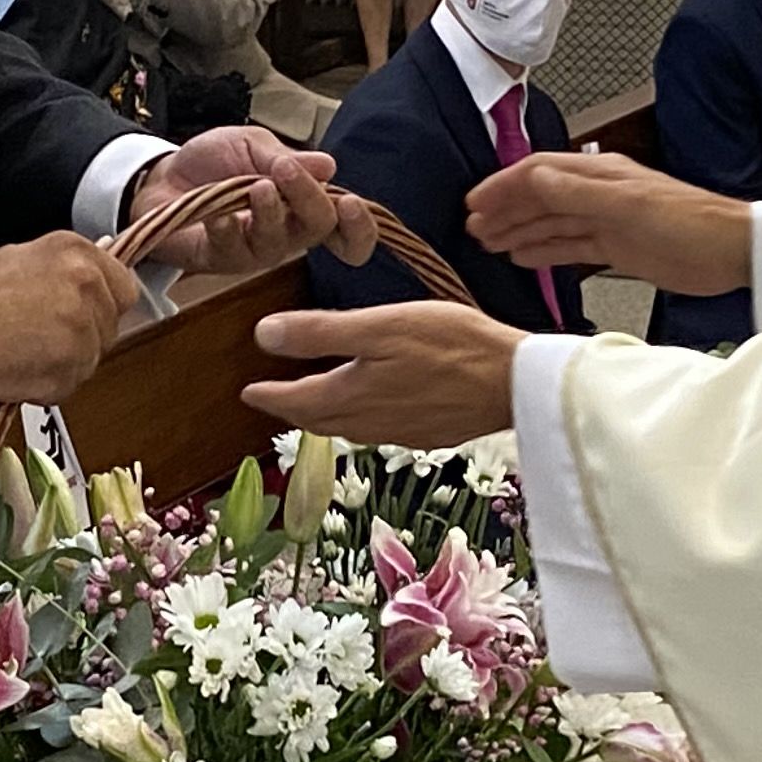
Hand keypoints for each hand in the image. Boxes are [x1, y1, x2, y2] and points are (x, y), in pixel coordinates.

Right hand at [0, 233, 138, 403]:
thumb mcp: (22, 260)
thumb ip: (65, 271)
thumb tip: (91, 283)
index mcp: (77, 252)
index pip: (123, 287)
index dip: (102, 306)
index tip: (83, 316)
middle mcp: (87, 284)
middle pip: (110, 326)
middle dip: (84, 337)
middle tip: (43, 337)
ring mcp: (83, 326)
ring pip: (92, 358)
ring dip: (64, 363)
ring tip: (24, 352)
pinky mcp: (71, 365)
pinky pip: (72, 383)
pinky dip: (48, 385)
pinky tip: (19, 370)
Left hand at [130, 127, 368, 272]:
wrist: (161, 175)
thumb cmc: (213, 161)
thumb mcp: (252, 145)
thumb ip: (287, 157)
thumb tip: (329, 166)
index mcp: (303, 203)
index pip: (345, 226)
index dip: (358, 225)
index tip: (350, 204)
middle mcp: (287, 232)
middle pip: (318, 228)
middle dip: (308, 199)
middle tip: (287, 171)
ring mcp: (255, 250)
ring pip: (279, 242)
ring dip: (270, 212)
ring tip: (256, 187)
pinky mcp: (222, 259)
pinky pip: (233, 248)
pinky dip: (227, 226)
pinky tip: (218, 212)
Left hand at [244, 301, 527, 447]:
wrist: (515, 383)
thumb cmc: (451, 345)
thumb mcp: (380, 326)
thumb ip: (320, 333)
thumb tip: (263, 336)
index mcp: (351, 396)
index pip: (294, 401)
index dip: (267, 396)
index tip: (246, 391)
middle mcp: (370, 423)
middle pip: (318, 420)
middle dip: (291, 410)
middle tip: (272, 399)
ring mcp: (401, 433)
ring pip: (347, 428)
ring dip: (323, 417)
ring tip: (312, 403)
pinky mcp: (429, 434)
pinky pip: (378, 431)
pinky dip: (358, 420)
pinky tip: (370, 408)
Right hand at [466, 151, 749, 295]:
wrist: (730, 251)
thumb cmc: (691, 224)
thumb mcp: (626, 206)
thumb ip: (576, 193)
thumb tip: (533, 178)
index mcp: (599, 175)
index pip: (538, 173)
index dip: (503, 186)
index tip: (475, 203)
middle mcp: (600, 194)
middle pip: (539, 197)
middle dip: (504, 209)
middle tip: (473, 227)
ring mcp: (607, 221)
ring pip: (551, 222)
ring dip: (518, 230)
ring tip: (488, 242)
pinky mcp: (617, 247)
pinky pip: (570, 245)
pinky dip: (543, 250)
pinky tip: (524, 256)